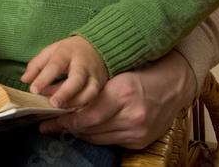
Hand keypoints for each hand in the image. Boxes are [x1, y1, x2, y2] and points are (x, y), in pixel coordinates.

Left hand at [22, 36, 107, 107]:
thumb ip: (36, 65)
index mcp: (67, 53)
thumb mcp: (50, 51)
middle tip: (53, 104)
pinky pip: (95, 98)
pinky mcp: (102, 86)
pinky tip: (71, 109)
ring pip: (90, 91)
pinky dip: (83, 105)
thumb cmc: (69, 51)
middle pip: (77, 79)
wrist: (96, 48)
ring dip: (75, 102)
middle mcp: (83, 64)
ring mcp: (95, 75)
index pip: (55, 65)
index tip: (33, 90)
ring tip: (60, 107)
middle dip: (65, 92)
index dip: (43, 78)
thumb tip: (24, 80)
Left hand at [38, 49, 196, 148]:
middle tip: (48, 125)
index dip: (64, 119)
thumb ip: (90, 91)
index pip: (86, 115)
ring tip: (64, 126)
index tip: (46, 120)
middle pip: (90, 128)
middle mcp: (132, 115)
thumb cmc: (139, 77)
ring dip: (79, 132)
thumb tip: (59, 100)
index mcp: (122, 93)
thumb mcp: (114, 77)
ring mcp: (138, 131)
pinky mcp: (141, 141)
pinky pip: (110, 142)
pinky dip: (95, 136)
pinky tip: (86, 130)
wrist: (172, 86)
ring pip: (98, 137)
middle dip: (67, 127)